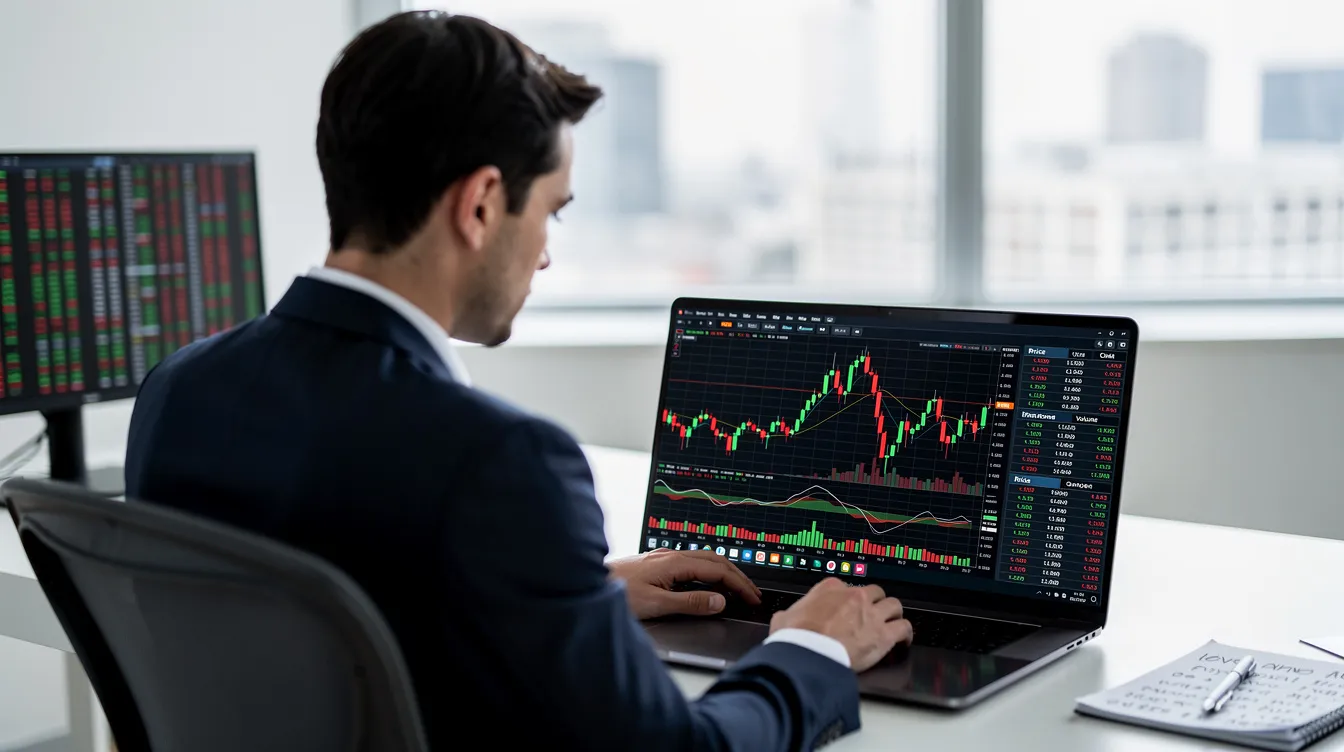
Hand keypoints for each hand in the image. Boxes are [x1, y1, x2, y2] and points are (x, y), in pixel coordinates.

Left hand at [608, 548, 762, 619]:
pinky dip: (708, 572)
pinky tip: (706, 582)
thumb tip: (719, 602)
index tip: (752, 598)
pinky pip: (691, 563)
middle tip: (752, 593)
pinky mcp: (656, 564)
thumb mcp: (657, 604)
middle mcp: (671, 556)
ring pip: (703, 559)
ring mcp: (663, 558)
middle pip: (715, 560)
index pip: (718, 570)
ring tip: (736, 587)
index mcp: (675, 563)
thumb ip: (690, 603)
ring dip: (724, 572)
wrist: (587, 584)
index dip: (739, 585)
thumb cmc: (616, 593)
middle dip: (737, 576)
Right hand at [770, 578, 912, 671]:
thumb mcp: (783, 618)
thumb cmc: (795, 638)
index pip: (846, 586)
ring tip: (892, 621)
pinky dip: (906, 633)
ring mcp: (871, 614)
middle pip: (874, 592)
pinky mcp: (883, 635)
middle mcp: (854, 596)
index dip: (847, 599)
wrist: (807, 654)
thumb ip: (789, 614)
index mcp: (830, 588)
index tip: (847, 608)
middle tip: (872, 613)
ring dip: (893, 614)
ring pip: (893, 605)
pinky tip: (904, 640)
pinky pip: (904, 627)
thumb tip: (784, 618)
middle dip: (874, 602)